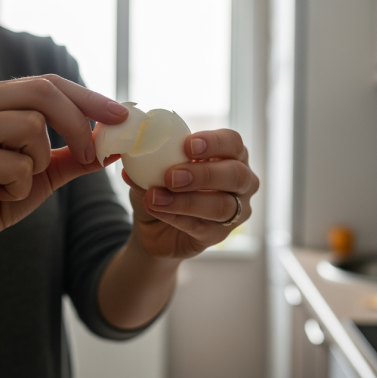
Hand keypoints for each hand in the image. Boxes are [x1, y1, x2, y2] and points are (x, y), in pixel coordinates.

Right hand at [0, 75, 127, 266]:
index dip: (88, 97)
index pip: (47, 83)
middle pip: (42, 93)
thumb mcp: (43, 172)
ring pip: (31, 126)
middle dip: (76, 125)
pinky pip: (15, 165)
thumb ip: (76, 154)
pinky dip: (19, 188)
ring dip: (37, 164)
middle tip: (89, 155)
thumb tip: (117, 143)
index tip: (122, 116)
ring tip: (13, 182)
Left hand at [122, 129, 258, 258]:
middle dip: (203, 174)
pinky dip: (176, 217)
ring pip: (222, 205)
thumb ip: (150, 159)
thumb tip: (134, 149)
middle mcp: (242, 182)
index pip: (233, 142)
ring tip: (156, 196)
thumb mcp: (155, 168)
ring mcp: (235, 211)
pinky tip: (155, 208)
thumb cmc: (163, 187)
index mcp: (231, 155)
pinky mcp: (219, 235)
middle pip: (236, 175)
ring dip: (187, 200)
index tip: (187, 144)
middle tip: (172, 176)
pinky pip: (202, 227)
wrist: (154, 226)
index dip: (215, 142)